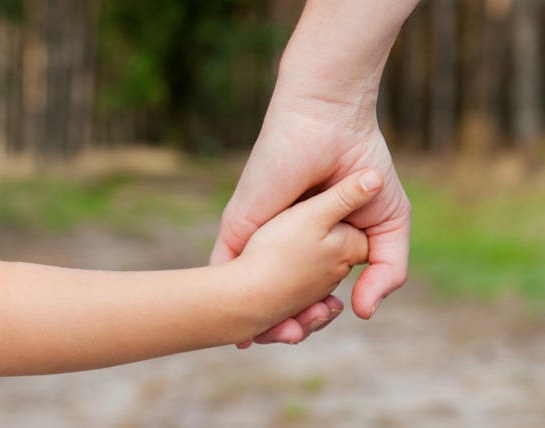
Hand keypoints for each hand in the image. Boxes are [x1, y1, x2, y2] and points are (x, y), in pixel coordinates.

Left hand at [213, 96, 410, 332]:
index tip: (325, 320)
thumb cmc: (362, 165)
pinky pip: (224, 272)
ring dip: (256, 321)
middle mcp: (281, 246)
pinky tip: (233, 324)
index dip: (315, 317)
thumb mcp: (388, 226)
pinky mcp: (237, 228)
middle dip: (284, 326)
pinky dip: (228, 301)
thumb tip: (364, 313)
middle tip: (294, 335)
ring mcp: (257, 238)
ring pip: (249, 294)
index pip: (310, 296)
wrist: (331, 122)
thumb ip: (386, 270)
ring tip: (278, 334)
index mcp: (313, 247)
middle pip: (277, 300)